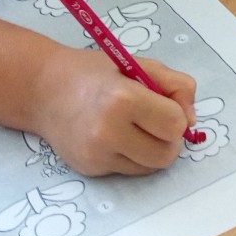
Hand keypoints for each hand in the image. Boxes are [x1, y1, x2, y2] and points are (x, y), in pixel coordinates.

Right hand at [28, 49, 196, 175]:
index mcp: (123, 99)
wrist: (44, 90)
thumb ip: (176, 85)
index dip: (177, 115)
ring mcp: (97, 154)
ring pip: (151, 167)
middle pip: (166, 154)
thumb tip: (191, 121)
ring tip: (137, 129)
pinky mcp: (90, 169)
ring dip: (153, 150)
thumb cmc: (94, 73)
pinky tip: (117, 137)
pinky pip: (130, 171)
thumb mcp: (139, 64)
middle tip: (155, 121)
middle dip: (169, 138)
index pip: (174, 124)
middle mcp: (108, 131)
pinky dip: (133, 156)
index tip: (165, 104)